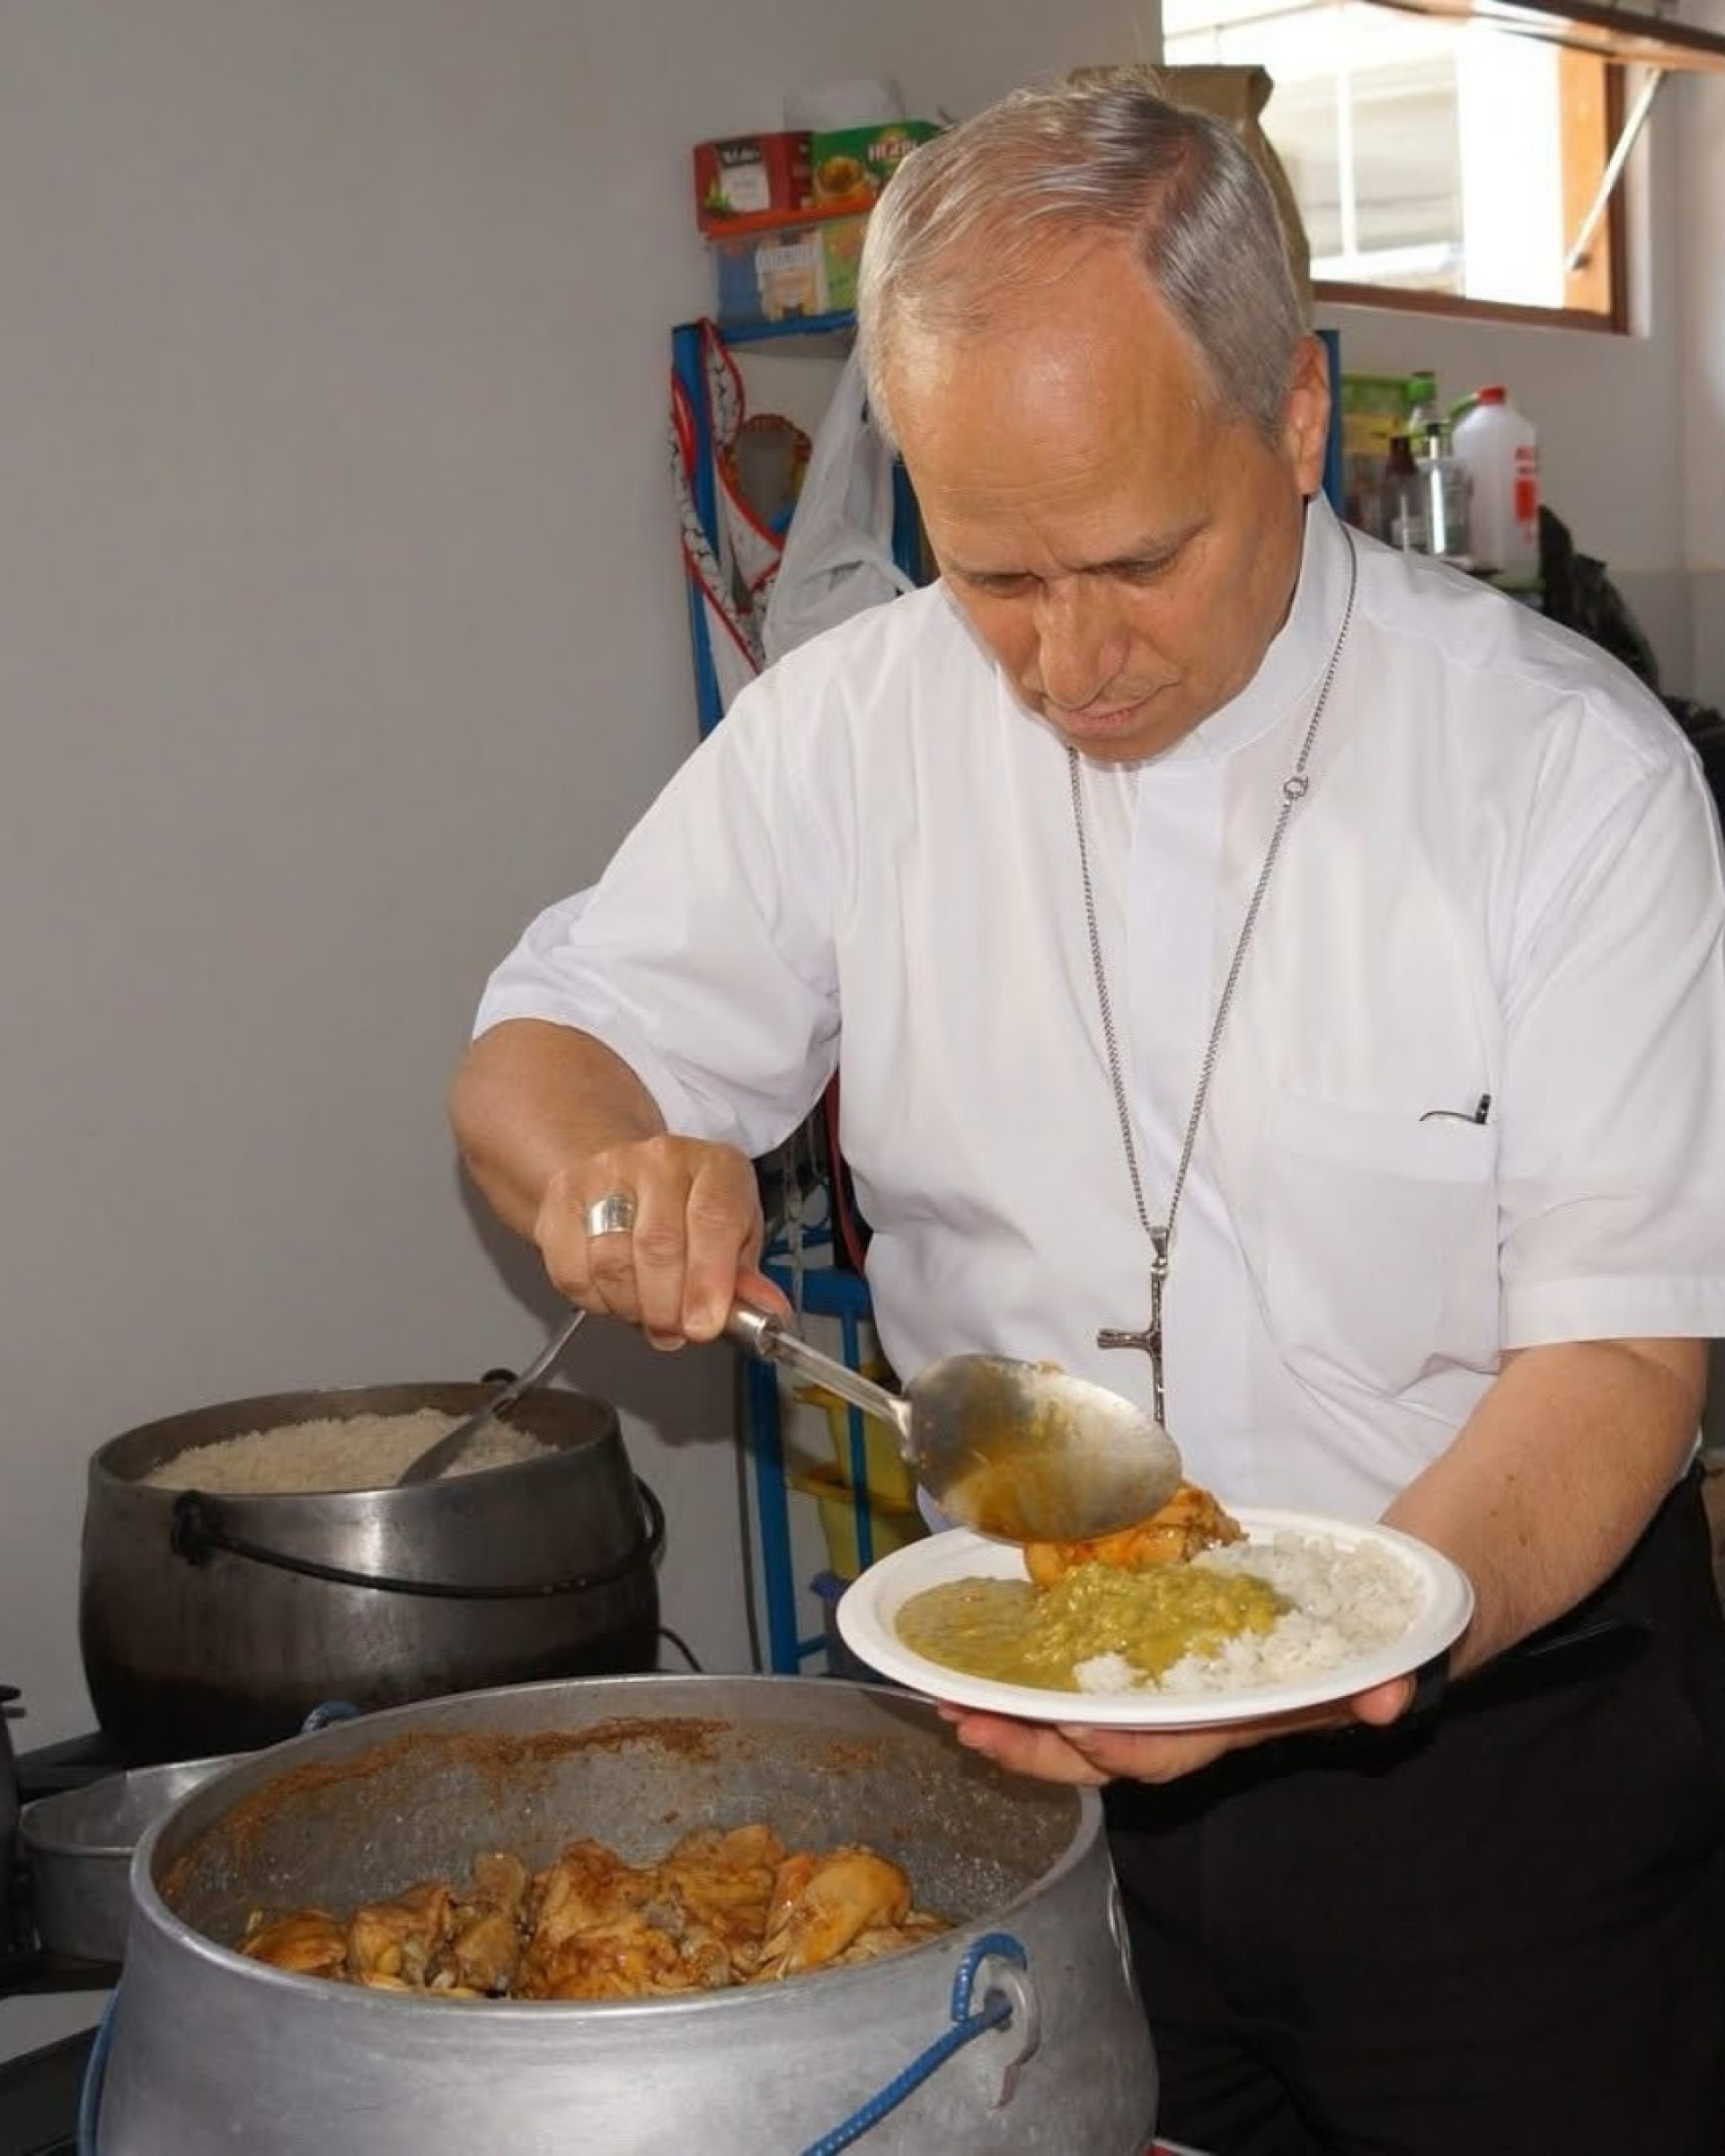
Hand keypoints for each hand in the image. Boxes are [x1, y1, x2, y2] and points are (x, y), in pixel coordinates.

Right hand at [534, 1135, 789, 1349]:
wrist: (630, 1178)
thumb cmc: (693, 1212)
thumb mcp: (735, 1238)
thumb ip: (747, 1278)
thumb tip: (769, 1313)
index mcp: (715, 1166)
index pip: (712, 1219)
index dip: (708, 1281)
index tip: (705, 1325)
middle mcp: (661, 1159)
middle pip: (658, 1245)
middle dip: (668, 1307)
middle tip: (677, 1332)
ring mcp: (607, 1173)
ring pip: (612, 1261)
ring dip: (632, 1308)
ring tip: (650, 1316)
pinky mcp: (564, 1196)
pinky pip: (572, 1269)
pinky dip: (594, 1301)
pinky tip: (615, 1297)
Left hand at [935, 1672, 1418, 1786]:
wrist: (1370, 1633)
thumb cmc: (1366, 1650)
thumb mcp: (1384, 1662)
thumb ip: (1383, 1682)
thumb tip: (1390, 1698)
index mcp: (1233, 1725)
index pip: (1164, 1751)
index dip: (1115, 1743)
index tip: (1066, 1718)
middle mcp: (1188, 1722)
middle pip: (1097, 1756)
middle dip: (1032, 1749)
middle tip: (966, 1726)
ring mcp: (1162, 1698)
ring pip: (1074, 1732)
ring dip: (1012, 1724)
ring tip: (948, 1705)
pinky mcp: (1144, 1665)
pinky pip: (1078, 1689)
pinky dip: (1029, 1687)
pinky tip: (980, 1672)